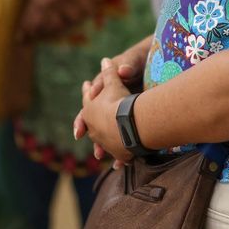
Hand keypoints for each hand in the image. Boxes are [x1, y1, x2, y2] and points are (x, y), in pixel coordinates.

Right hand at [72, 42, 148, 156]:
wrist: (145, 67)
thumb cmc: (135, 63)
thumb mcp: (132, 62)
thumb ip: (127, 66)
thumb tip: (122, 69)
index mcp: (104, 87)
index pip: (93, 97)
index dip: (87, 109)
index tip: (82, 123)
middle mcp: (105, 101)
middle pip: (93, 120)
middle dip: (90, 133)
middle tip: (88, 144)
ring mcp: (113, 114)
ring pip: (104, 134)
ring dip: (101, 146)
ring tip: (101, 157)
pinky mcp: (123, 123)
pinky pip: (117, 141)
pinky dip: (119, 154)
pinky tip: (120, 165)